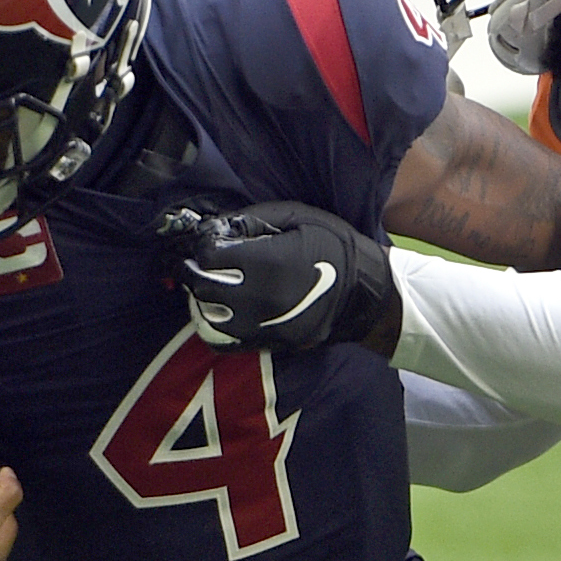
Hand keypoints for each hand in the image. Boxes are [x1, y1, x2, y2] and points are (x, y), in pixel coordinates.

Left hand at [159, 200, 398, 353]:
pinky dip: (217, 326)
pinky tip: (222, 311)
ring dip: (203, 301)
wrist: (365, 291)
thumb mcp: (298, 217)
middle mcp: (259, 297)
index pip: (209, 256)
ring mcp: (264, 325)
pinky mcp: (271, 343)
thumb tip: (220, 225)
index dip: (203, 245)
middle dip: (194, 272)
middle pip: (203, 287)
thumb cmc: (333, 246)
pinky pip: (229, 341)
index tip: (209, 240)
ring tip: (209, 287)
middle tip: (195, 263)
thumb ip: (255, 218)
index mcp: (265, 262)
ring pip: (210, 317)